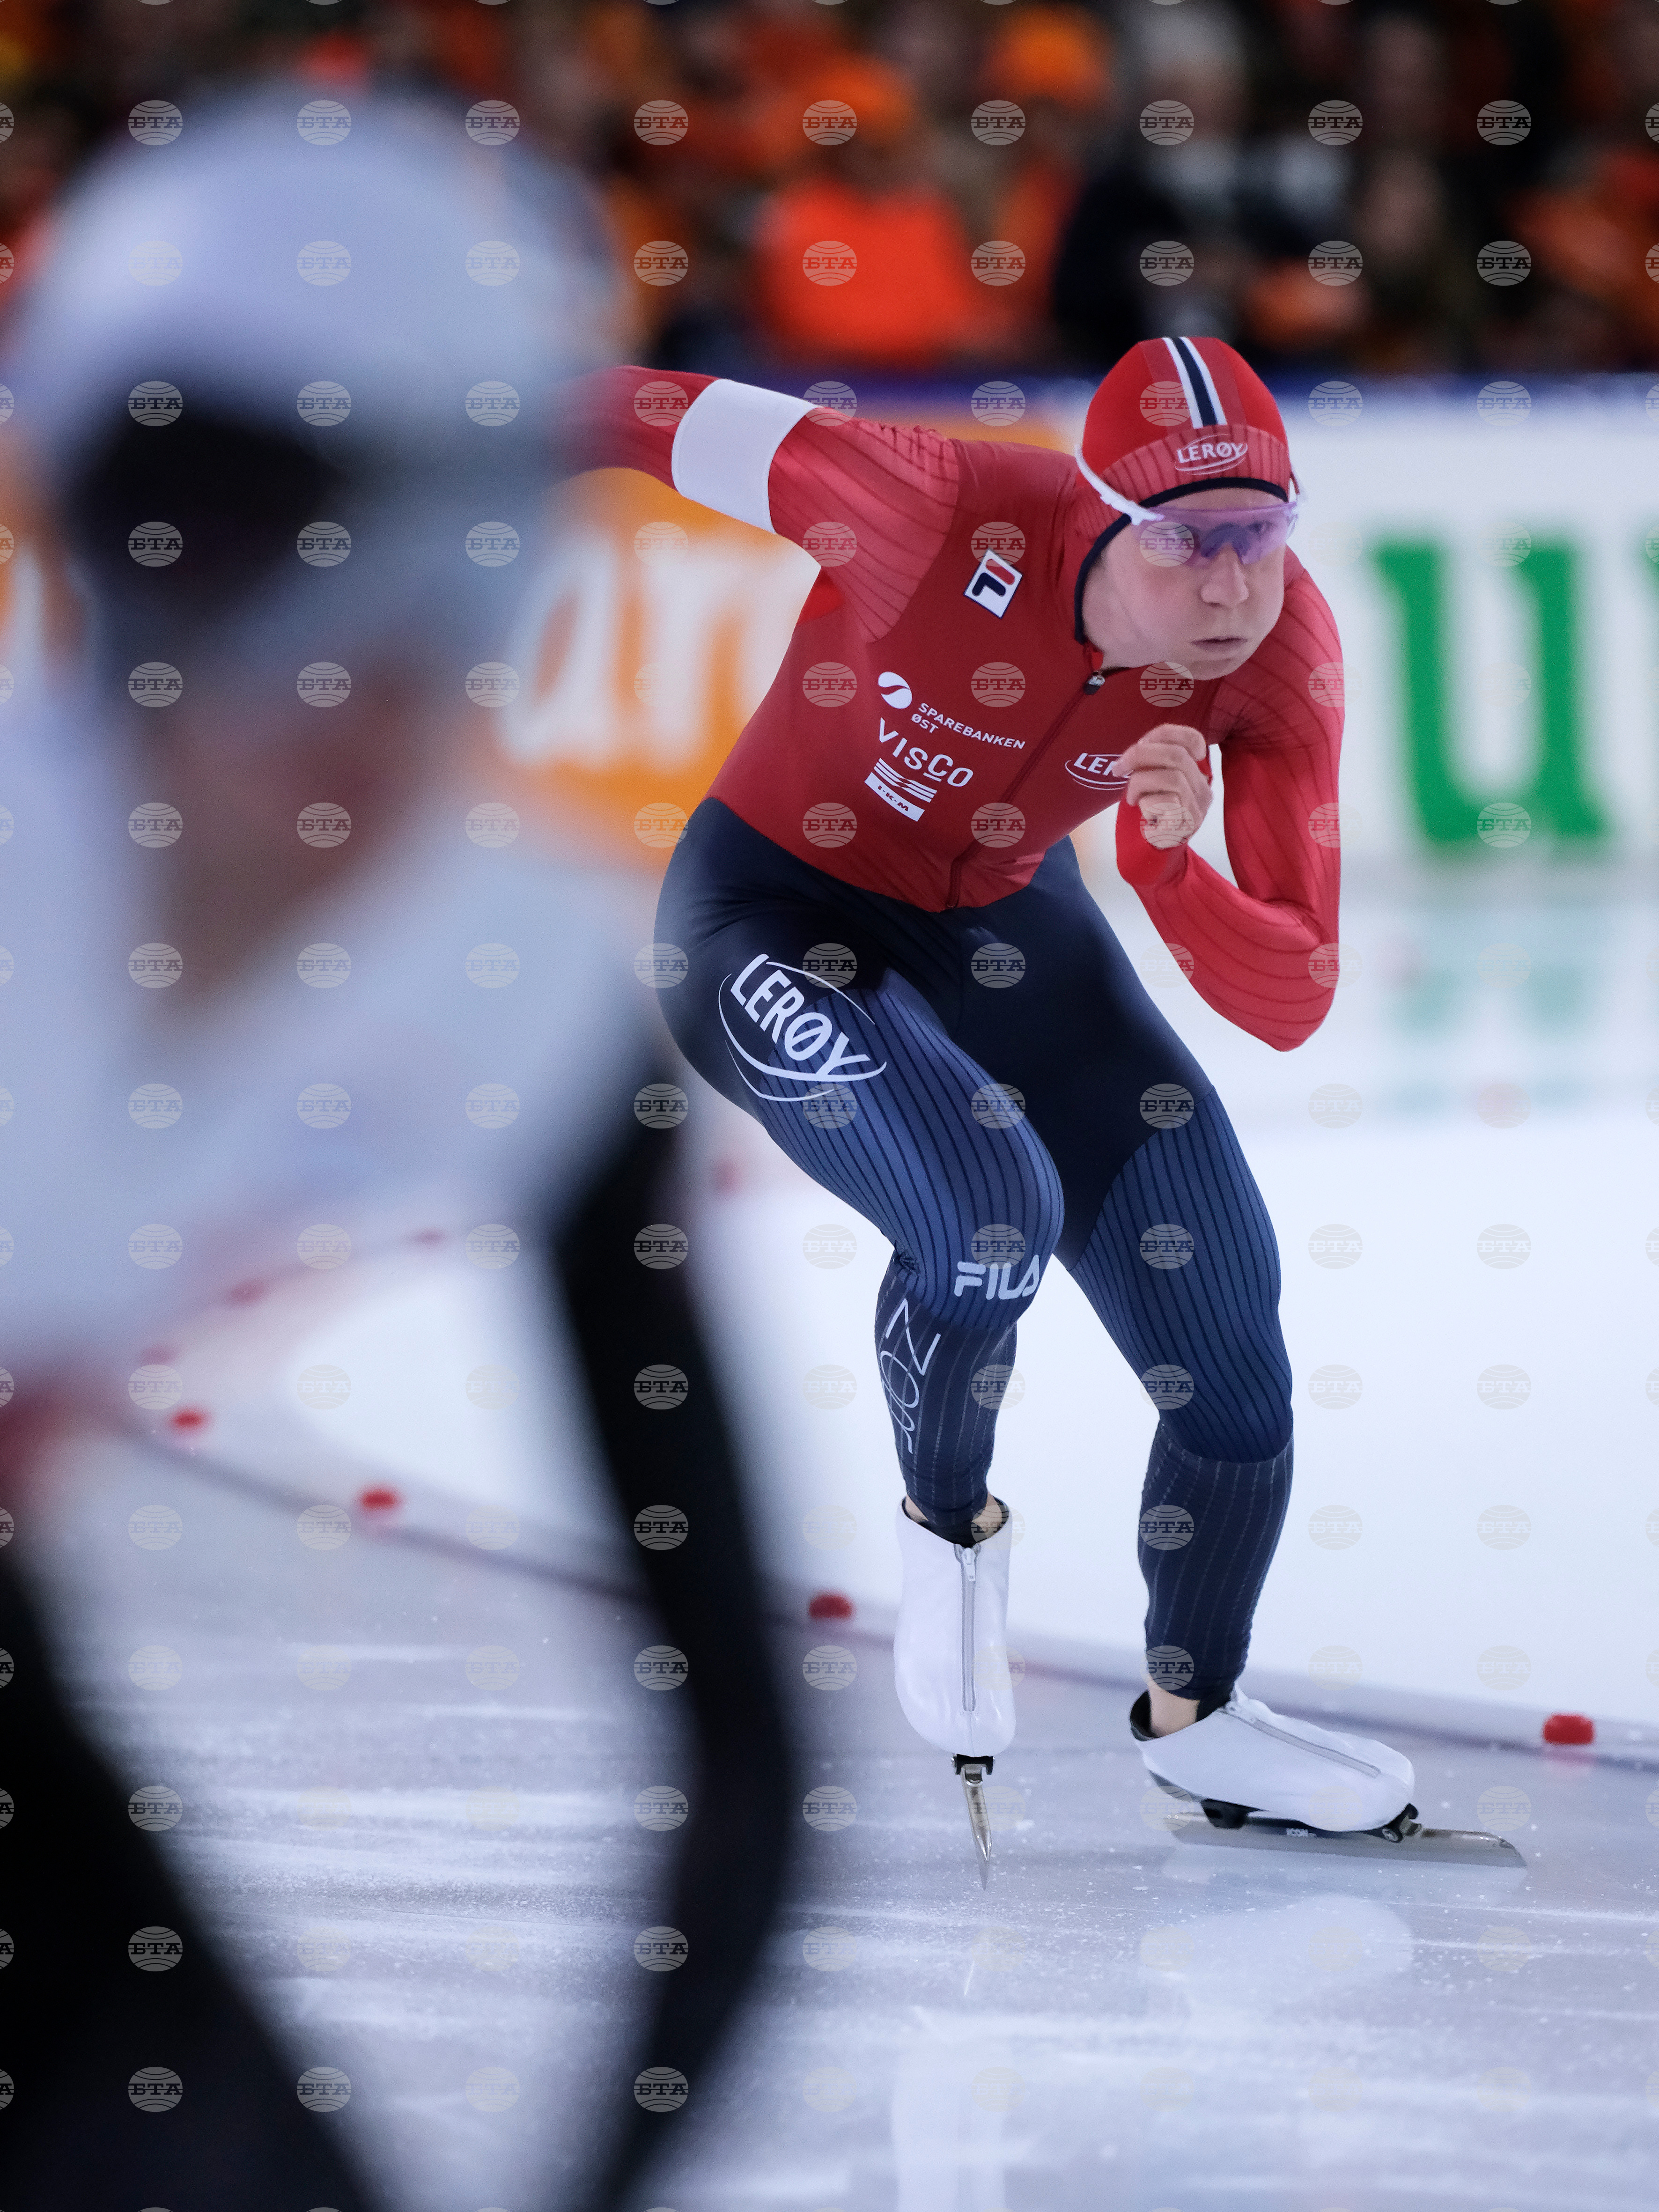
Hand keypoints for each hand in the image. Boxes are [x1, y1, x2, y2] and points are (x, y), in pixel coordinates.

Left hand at [1114, 722, 1211, 849]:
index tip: (1140, 743)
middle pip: (1178, 755)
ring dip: (1140, 783)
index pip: (1193, 739)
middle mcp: (1202, 787)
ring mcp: (1196, 807)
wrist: (1152, 854)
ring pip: (1172, 777)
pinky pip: (1166, 802)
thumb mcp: (1151, 782)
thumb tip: (1135, 751)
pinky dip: (1146, 803)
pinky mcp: (1186, 824)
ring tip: (1131, 797)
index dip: (1164, 734)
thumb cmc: (1150, 815)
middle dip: (1141, 755)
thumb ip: (1151, 764)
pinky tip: (1141, 811)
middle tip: (1119, 767)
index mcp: (1194, 771)